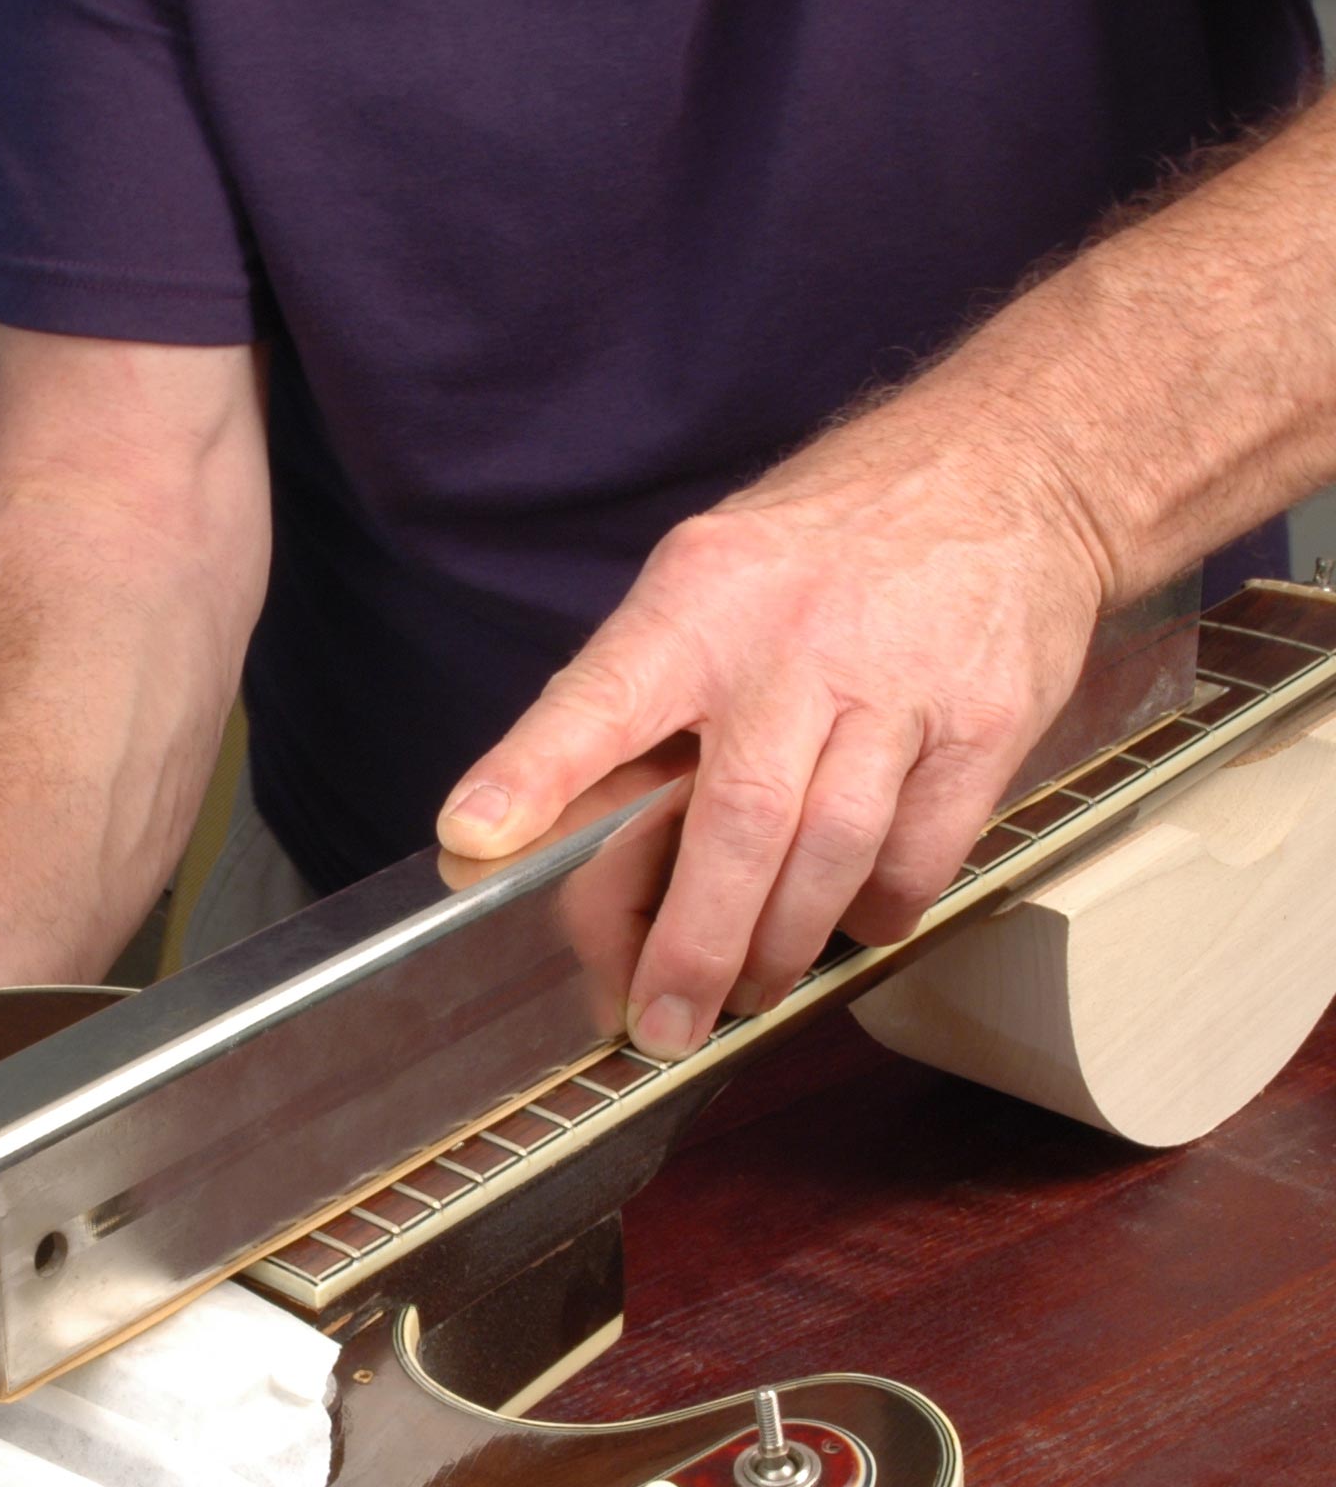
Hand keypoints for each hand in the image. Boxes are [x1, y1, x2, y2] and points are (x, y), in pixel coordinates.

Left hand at [436, 413, 1108, 1057]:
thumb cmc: (830, 545)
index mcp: (701, 600)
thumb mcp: (710, 576)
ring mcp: (898, 685)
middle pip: (736, 822)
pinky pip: (919, 855)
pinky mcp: (984, 722)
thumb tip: (553, 819)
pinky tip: (847, 924)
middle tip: (659, 1021)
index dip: (535, 770)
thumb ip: (641, 691)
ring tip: (745, 992)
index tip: (475, 836)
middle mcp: (796, 644)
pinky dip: (875, 912)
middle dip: (690, 945)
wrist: (1012, 465)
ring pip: (830, 856)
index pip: (603, 693)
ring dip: (780, 949)